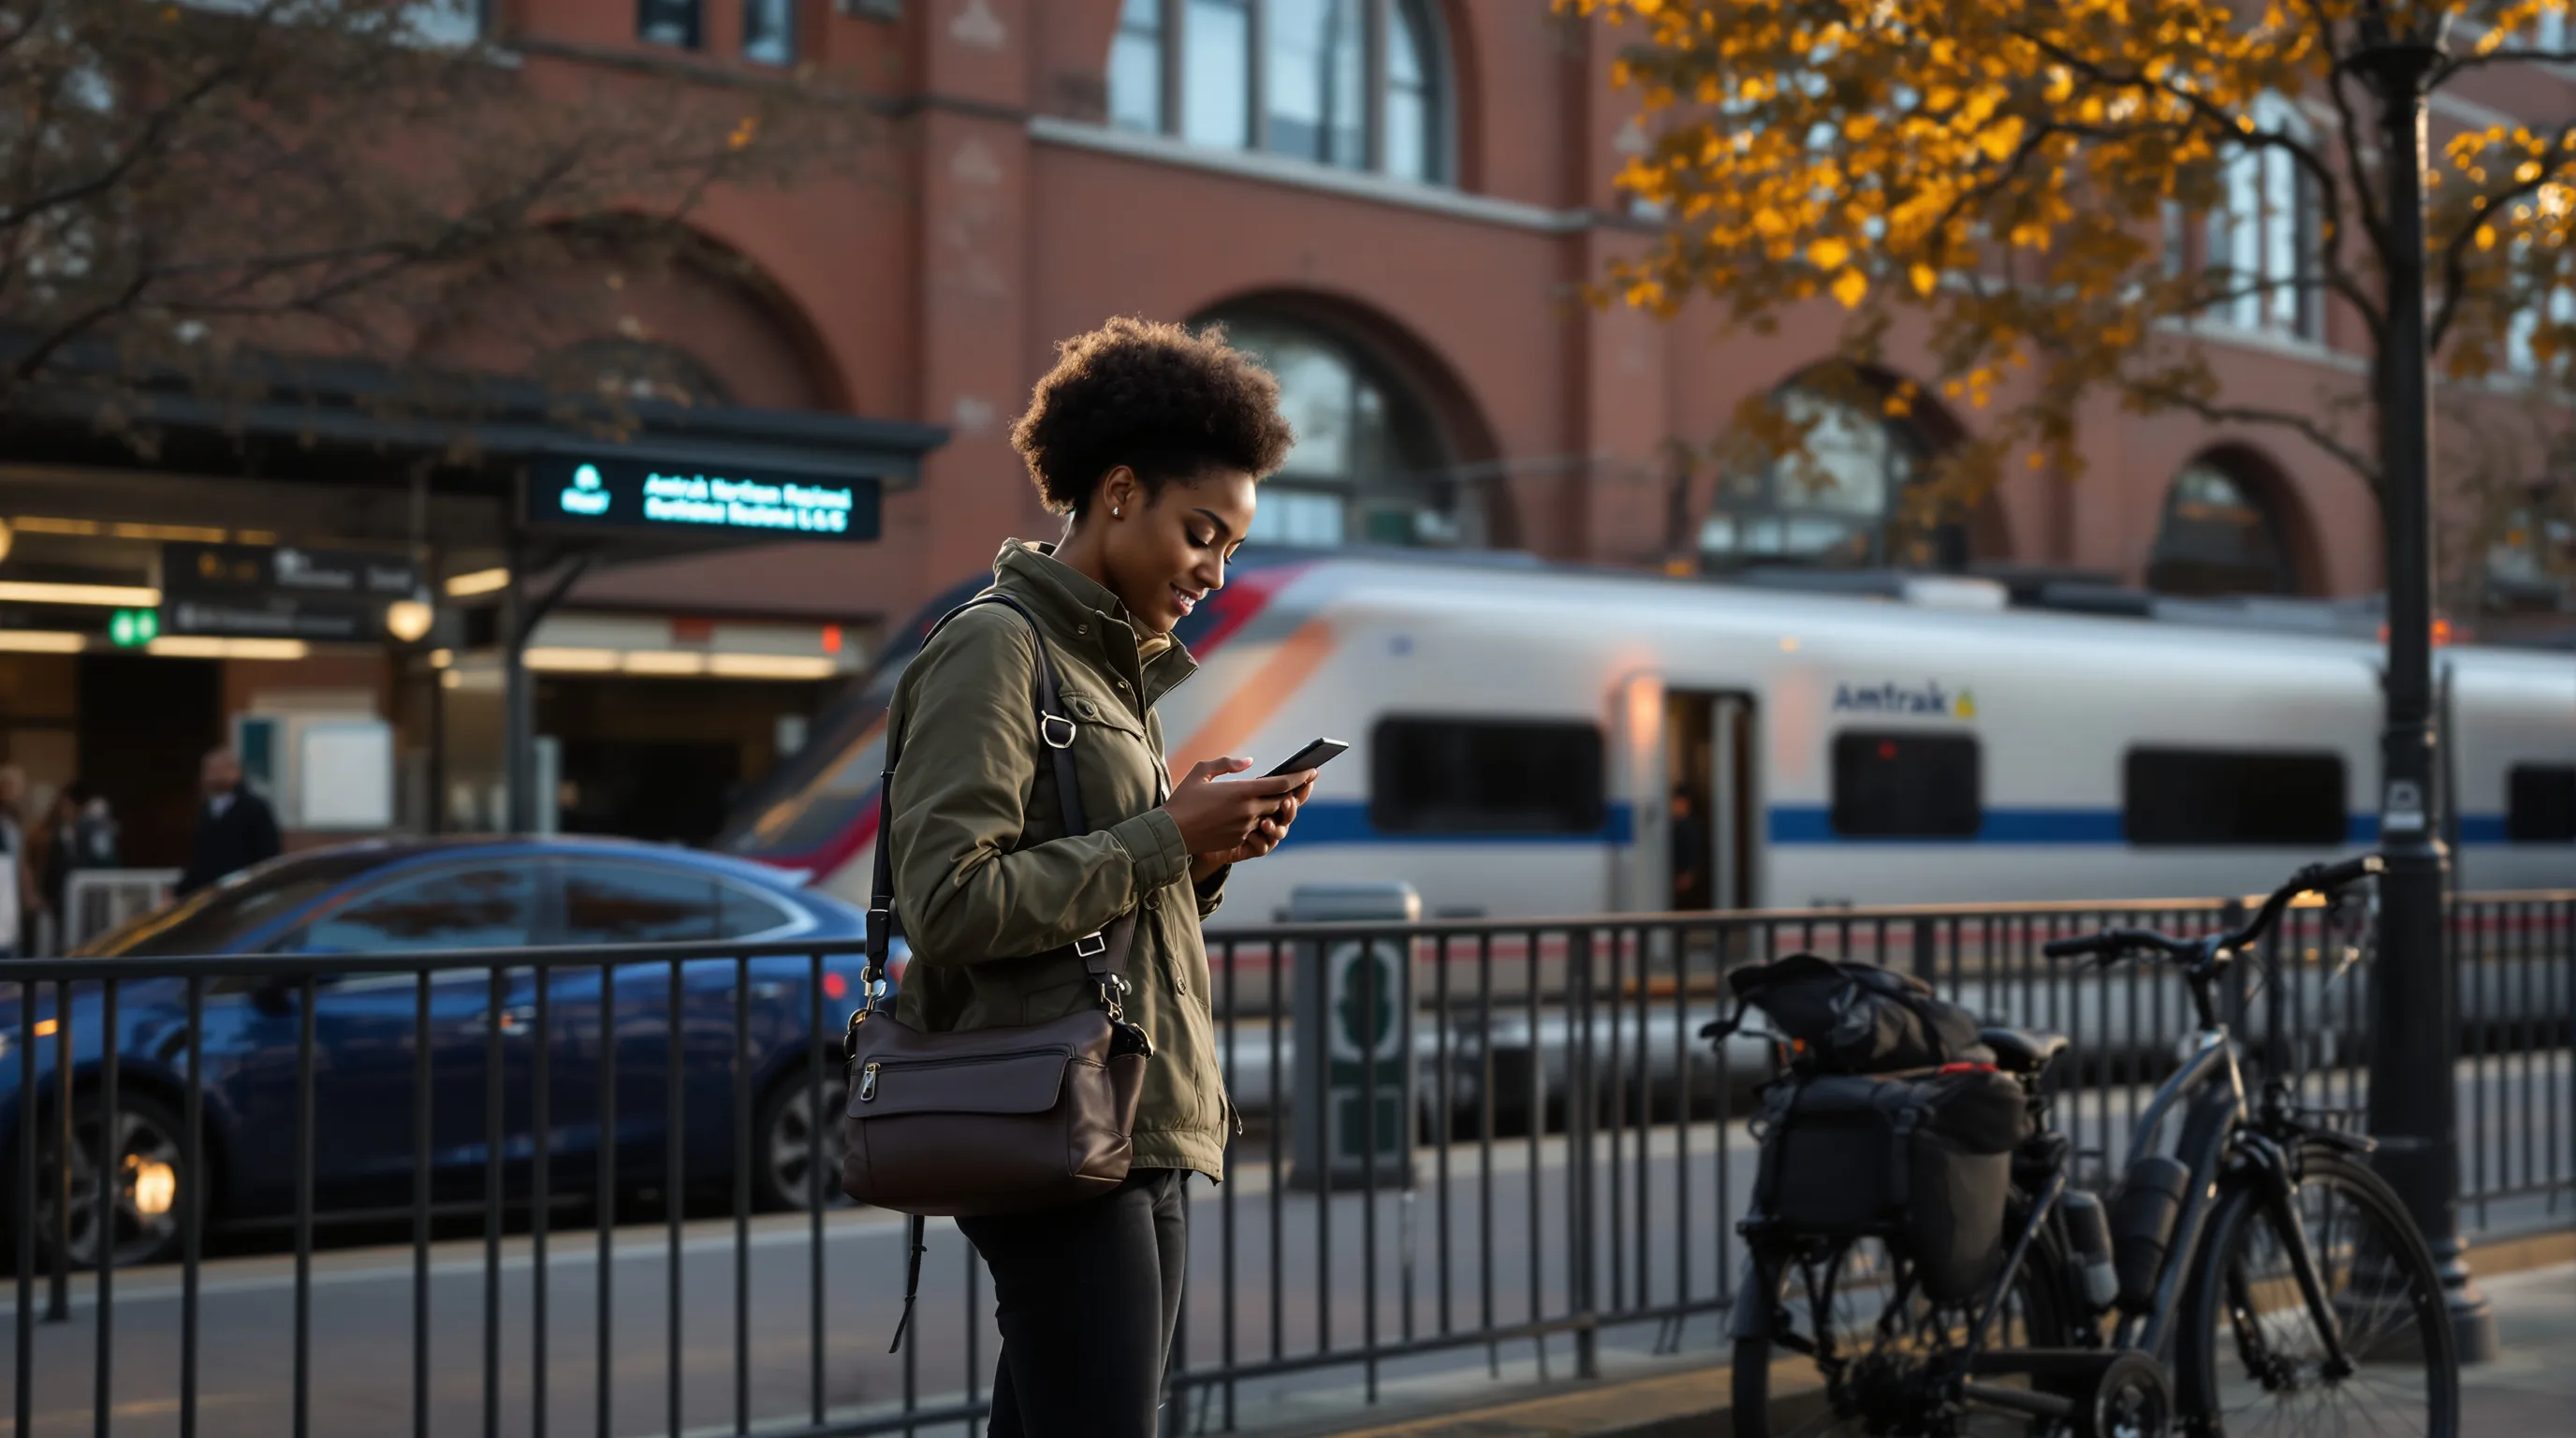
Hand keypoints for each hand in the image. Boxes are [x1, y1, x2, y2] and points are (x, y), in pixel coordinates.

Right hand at [1162, 759, 1313, 864]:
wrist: (1171, 833)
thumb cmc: (1183, 800)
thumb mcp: (1201, 772)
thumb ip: (1226, 764)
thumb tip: (1249, 762)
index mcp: (1241, 792)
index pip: (1281, 784)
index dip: (1299, 777)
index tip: (1312, 771)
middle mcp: (1248, 811)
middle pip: (1281, 801)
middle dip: (1292, 792)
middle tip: (1301, 782)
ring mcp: (1245, 827)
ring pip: (1272, 816)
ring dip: (1277, 807)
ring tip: (1280, 798)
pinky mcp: (1239, 840)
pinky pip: (1258, 829)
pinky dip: (1261, 819)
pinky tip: (1258, 813)